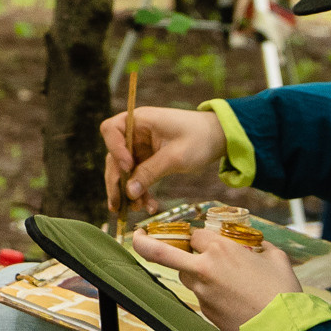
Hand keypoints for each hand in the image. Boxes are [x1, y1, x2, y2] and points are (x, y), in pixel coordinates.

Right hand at [100, 105, 224, 215]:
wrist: (220, 138)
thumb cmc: (199, 138)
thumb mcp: (175, 156)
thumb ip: (150, 173)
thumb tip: (129, 193)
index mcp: (139, 120)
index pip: (111, 130)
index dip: (114, 149)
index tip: (128, 167)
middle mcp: (135, 132)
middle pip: (114, 156)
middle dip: (117, 181)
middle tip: (118, 204)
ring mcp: (140, 147)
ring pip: (125, 170)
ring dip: (128, 190)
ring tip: (134, 209)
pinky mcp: (148, 159)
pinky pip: (138, 176)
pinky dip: (141, 191)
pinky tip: (148, 206)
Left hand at [129, 229, 301, 330]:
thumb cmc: (283, 292)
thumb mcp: (276, 259)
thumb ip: (261, 247)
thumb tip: (258, 246)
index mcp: (220, 250)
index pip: (195, 234)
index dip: (200, 236)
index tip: (203, 238)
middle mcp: (204, 269)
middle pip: (163, 253)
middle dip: (144, 243)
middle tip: (137, 237)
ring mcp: (201, 293)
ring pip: (185, 276)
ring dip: (194, 272)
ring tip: (224, 279)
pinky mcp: (205, 313)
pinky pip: (202, 296)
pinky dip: (211, 293)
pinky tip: (234, 300)